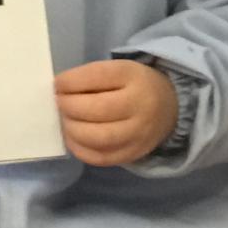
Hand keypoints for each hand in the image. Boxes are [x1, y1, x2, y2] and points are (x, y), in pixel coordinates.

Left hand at [56, 59, 178, 166]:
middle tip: (58, 104)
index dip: (70, 82)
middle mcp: (140, 105)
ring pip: (98, 138)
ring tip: (66, 121)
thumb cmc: (135, 85)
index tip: (58, 84)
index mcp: (134, 76)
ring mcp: (138, 133)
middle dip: (68, 107)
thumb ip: (90, 78)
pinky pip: (101, 157)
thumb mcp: (119, 70)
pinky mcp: (133, 154)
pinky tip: (73, 138)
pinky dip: (80, 149)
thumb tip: (57, 93)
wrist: (170, 108)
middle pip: (97, 109)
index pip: (97, 76)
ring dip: (72, 130)